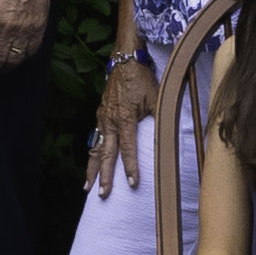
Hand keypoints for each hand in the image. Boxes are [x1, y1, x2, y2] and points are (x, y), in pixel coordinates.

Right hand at [82, 58, 156, 192]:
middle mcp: (110, 121)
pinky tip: (92, 163)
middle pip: (106, 155)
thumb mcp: (156, 98)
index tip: (132, 183)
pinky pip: (95, 138)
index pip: (127, 149)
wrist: (124, 60)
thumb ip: (158, 118)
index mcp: (124, 119)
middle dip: (104, 176)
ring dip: (92, 169)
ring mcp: (102, 119)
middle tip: (102, 194)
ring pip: (95, 149)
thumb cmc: (142, 79)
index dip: (130, 167)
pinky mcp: (100, 114)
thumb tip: (168, 135)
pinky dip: (92, 153)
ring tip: (88, 186)